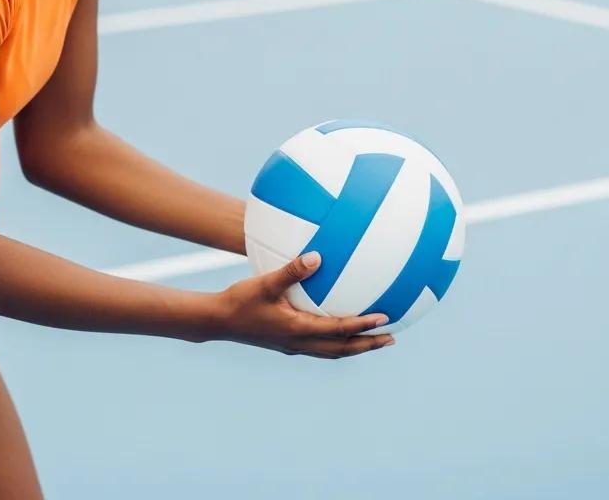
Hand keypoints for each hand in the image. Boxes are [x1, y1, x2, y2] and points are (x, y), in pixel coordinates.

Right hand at [208, 252, 394, 357]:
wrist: (218, 321)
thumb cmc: (240, 300)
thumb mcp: (266, 283)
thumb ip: (292, 270)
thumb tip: (317, 256)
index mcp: (299, 330)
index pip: (339, 331)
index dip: (363, 326)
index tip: (386, 320)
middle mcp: (300, 343)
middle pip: (342, 349)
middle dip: (367, 345)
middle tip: (390, 339)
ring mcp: (293, 346)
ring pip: (331, 351)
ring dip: (353, 346)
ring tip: (371, 340)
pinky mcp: (285, 343)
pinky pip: (318, 346)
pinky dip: (334, 342)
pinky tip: (333, 330)